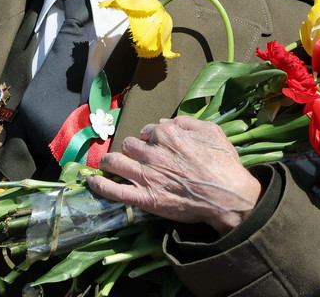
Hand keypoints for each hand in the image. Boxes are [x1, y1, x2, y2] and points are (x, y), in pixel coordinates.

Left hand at [88, 116, 262, 234]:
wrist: (228, 196)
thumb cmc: (224, 164)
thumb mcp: (211, 131)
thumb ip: (187, 122)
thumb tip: (167, 121)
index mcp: (167, 133)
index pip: (148, 130)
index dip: (151, 138)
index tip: (155, 146)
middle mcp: (152, 152)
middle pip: (129, 144)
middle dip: (132, 149)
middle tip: (138, 157)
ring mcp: (146, 175)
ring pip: (115, 162)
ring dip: (109, 162)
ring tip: (108, 164)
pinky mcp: (145, 198)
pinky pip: (115, 191)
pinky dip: (100, 186)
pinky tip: (92, 181)